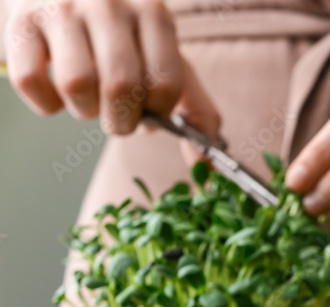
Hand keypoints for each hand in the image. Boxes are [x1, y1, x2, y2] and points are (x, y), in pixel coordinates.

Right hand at [4, 0, 218, 135]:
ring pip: (76, 85)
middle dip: (122, 120)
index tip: (148, 109)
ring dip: (84, 111)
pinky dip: (46, 104)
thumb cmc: (123, 36)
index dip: (157, 112)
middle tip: (118, 116)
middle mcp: (109, 4)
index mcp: (153, 13)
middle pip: (121, 87)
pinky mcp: (21, 21)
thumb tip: (204, 164)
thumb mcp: (165, 57)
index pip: (165, 83)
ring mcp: (61, 8)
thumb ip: (194, 108)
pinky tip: (57, 92)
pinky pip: (32, 81)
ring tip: (89, 98)